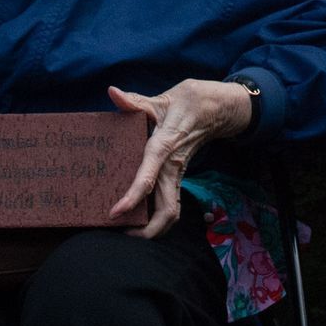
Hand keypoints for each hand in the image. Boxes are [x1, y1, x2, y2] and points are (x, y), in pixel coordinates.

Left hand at [107, 80, 253, 238]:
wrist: (213, 108)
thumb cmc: (183, 103)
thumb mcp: (159, 100)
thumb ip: (134, 101)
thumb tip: (113, 92)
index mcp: (164, 147)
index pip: (147, 179)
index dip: (132, 198)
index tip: (115, 213)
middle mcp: (172, 167)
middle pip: (168, 211)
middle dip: (147, 231)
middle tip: (120, 234)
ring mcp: (177, 174)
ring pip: (172, 212)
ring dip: (154, 228)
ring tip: (127, 231)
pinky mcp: (178, 177)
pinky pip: (170, 204)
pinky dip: (157, 218)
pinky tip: (139, 218)